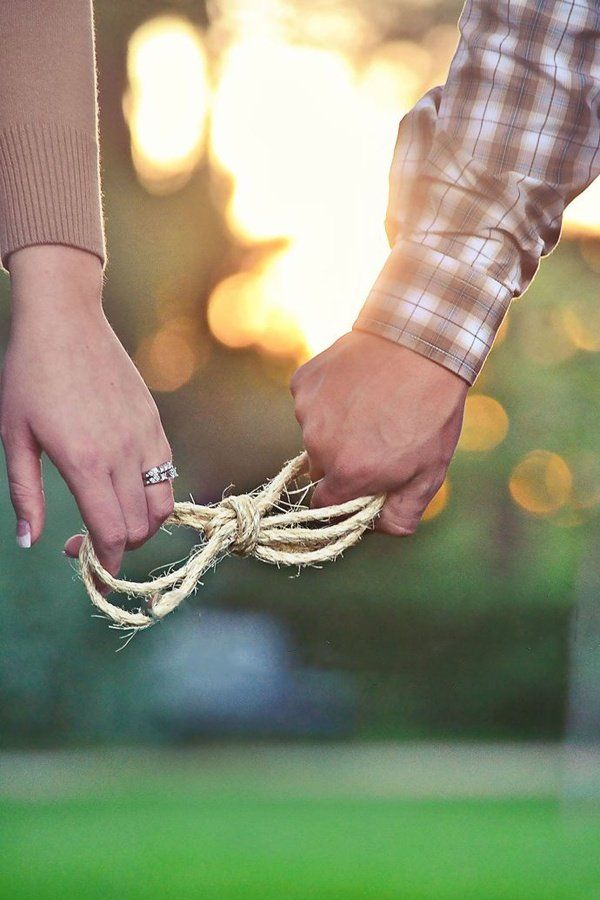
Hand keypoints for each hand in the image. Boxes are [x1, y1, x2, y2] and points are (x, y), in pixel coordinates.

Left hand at [1, 245, 173, 585]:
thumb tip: (31, 541)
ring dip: (141, 525)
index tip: (88, 566)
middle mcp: (123, 453)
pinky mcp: (153, 421)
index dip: (103, 562)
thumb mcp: (15, 436)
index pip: (111, 532)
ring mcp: (144, 436)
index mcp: (85, 461)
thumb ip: (25, 494)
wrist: (65, 319)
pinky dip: (152, 494)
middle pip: (139, 527)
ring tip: (114, 518)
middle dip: (118, 548)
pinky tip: (124, 485)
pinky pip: (166, 473)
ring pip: (162, 505)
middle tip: (89, 542)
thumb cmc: (29, 374)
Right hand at [290, 331, 467, 534]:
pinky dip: (328, 397)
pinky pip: (310, 400)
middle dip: (341, 461)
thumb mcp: (430, 471)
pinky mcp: (304, 382)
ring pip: (313, 432)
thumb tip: (377, 528)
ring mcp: (307, 411)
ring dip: (335, 427)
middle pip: (319, 468)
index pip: (324, 506)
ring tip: (372, 405)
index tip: (362, 484)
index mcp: (347, 475)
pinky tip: (357, 384)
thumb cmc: (431, 411)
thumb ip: (401, 514)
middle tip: (376, 437)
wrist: (421, 342)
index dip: (343, 499)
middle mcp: (318, 446)